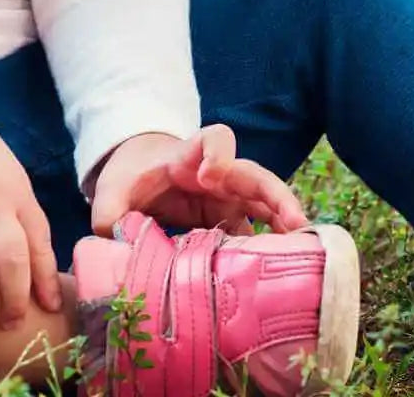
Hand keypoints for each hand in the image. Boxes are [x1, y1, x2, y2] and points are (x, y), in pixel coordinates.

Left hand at [90, 125, 308, 236]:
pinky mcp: (230, 221)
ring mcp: (229, 198)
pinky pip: (255, 233)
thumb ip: (108, 211)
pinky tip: (279, 273)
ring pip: (266, 205)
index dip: (218, 154)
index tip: (209, 176)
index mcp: (189, 157)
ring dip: (285, 225)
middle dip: (278, 197)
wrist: (138, 176)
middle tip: (295, 224)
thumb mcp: (111, 190)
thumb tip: (117, 240)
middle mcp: (219, 175)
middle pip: (257, 176)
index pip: (215, 139)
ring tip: (305, 253)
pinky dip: (269, 249)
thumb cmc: (130, 177)